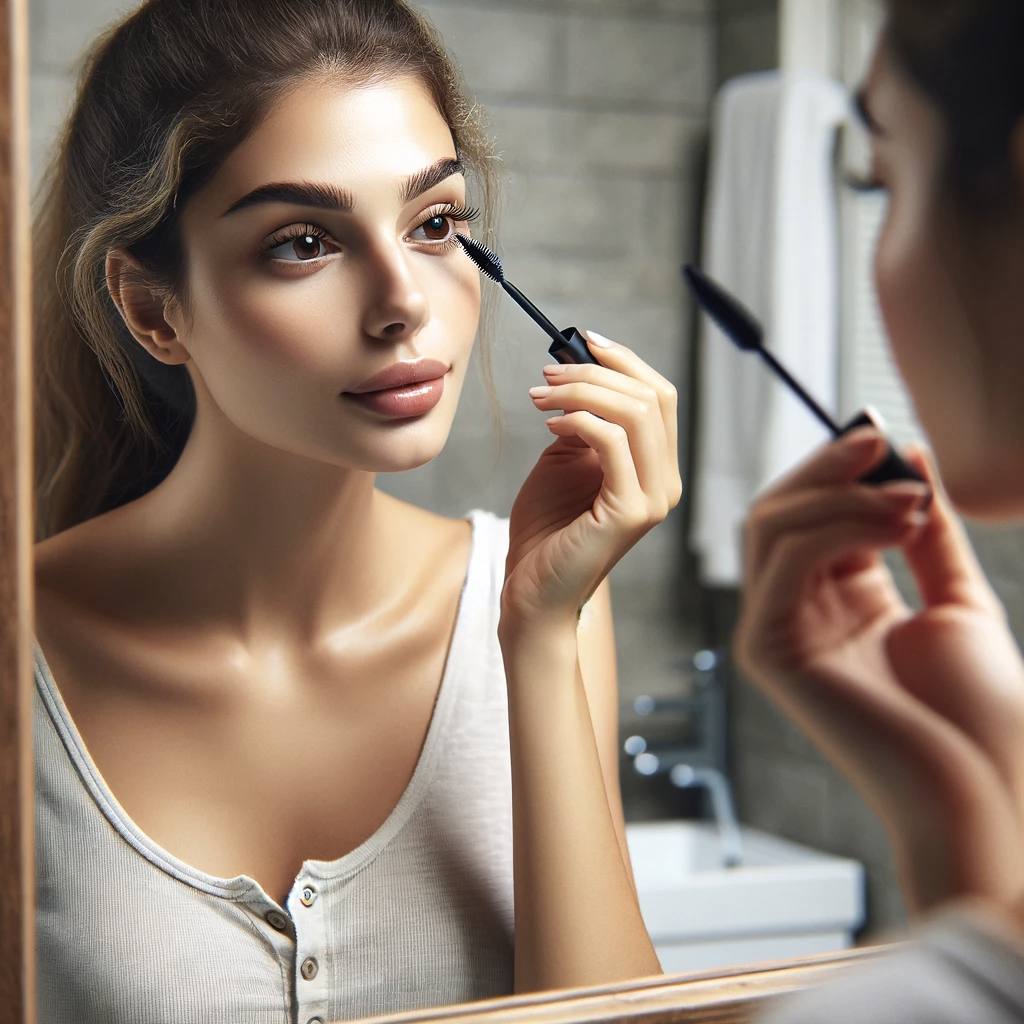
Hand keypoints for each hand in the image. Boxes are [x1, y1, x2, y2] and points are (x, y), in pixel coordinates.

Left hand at [501, 333, 680, 626]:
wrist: (532, 590)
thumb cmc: (546, 530)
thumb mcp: (565, 461)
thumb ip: (582, 421)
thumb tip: (576, 369)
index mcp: (656, 467)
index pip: (659, 395)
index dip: (624, 361)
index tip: (583, 341)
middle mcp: (666, 482)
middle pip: (651, 397)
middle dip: (596, 372)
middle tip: (547, 374)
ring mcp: (654, 498)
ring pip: (636, 413)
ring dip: (582, 391)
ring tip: (541, 396)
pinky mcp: (630, 512)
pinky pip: (613, 442)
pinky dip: (579, 420)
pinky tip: (550, 425)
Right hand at [735, 429, 1023, 914]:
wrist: (983, 793)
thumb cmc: (977, 714)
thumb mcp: (956, 598)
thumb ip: (926, 531)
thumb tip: (909, 453)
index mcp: (833, 602)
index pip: (808, 512)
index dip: (838, 468)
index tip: (884, 433)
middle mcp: (794, 612)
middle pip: (777, 510)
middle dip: (826, 467)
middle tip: (878, 439)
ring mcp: (774, 632)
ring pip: (770, 527)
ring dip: (837, 494)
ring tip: (908, 498)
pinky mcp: (769, 652)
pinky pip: (784, 563)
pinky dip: (835, 528)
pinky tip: (894, 526)